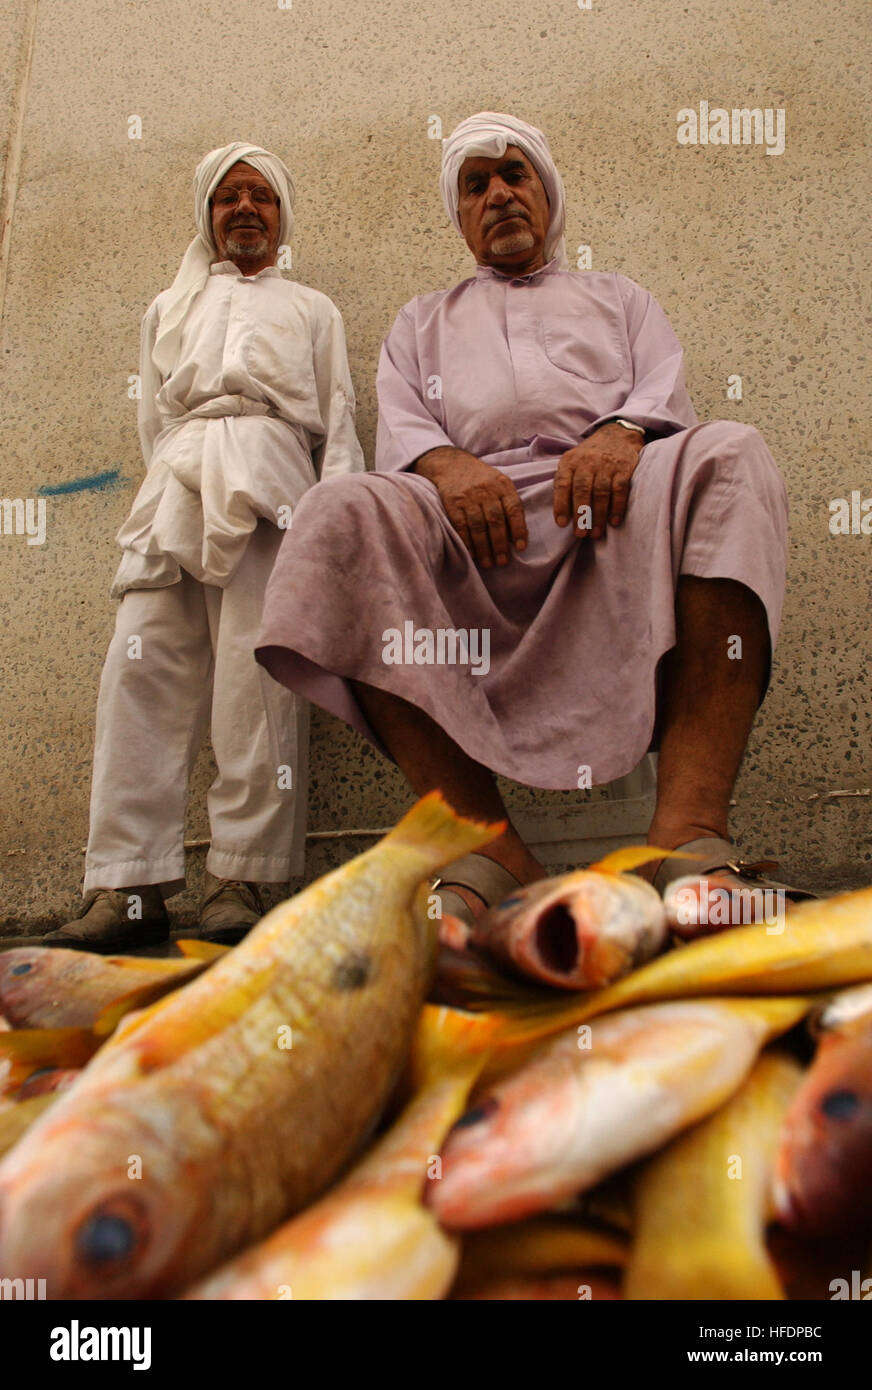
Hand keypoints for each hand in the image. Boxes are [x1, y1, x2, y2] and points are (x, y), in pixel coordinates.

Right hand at [414, 447, 527, 568]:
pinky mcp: (452, 503)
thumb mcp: (500, 484)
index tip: (520, 548)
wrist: (452, 464)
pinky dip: (467, 541)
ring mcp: (468, 496)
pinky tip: (471, 554)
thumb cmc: (481, 479)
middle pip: (495, 520)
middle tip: (502, 562)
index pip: (514, 509)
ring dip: (483, 547)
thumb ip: (509, 505)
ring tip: (488, 563)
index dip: (518, 530)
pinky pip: (461, 525)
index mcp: (503, 485)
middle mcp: (486, 490)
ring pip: (478, 525)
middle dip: (500, 544)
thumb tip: (517, 536)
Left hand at [553, 422, 644, 539]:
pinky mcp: (624, 468)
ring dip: (598, 515)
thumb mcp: (572, 462)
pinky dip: (617, 507)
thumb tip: (562, 515)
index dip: (561, 504)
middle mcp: (587, 461)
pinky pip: (620, 489)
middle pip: (582, 490)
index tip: (562, 524)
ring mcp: (606, 464)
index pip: (563, 484)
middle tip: (580, 533)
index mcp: (570, 461)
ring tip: (595, 533)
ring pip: (601, 492)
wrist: (617, 434)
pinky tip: (613, 521)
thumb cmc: (590, 456)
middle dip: (581, 514)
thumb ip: (565, 482)